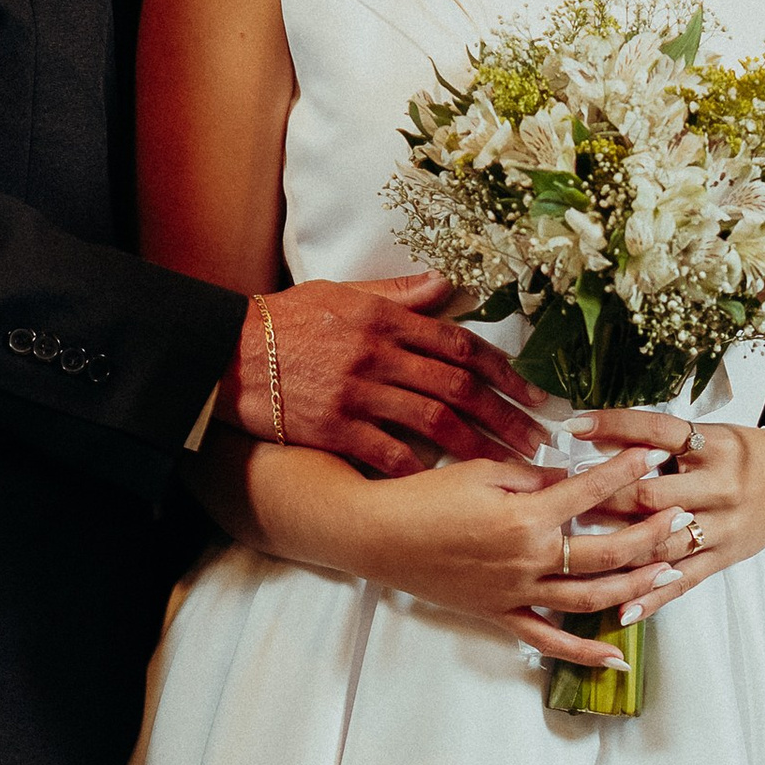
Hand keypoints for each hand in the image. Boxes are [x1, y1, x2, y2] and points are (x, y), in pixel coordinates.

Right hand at [236, 274, 548, 473]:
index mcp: (386, 319)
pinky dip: (422, 468)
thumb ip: (397, 293)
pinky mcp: (335, 428)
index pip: (460, 344)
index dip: (504, 371)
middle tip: (539, 440)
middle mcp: (379, 354)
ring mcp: (358, 393)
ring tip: (510, 468)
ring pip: (434, 422)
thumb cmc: (283, 321)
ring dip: (479, 446)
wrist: (225, 352)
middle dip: (507, 415)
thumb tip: (445, 284)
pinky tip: (448, 481)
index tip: (534, 394)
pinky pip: (389, 453)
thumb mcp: (342, 293)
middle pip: (459, 387)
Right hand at [336, 449, 692, 669]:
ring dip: (635, 587)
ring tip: (670, 574)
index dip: (627, 470)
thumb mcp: (482, 470)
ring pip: (591, 598)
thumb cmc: (423, 496)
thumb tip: (572, 478)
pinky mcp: (500, 614)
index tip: (654, 455)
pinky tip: (617, 657)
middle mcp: (530, 559)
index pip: (592, 491)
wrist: (376, 536)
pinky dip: (584, 653)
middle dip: (652, 534)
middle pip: (608, 552)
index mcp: (526, 515)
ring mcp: (517, 592)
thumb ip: (534, 476)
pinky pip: (548, 639)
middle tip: (682, 517)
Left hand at [567, 410, 764, 607]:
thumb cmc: (742, 453)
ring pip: (664, 543)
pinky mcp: (724, 557)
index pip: (658, 431)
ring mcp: (723, 526)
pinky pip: (684, 581)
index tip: (573, 424)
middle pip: (654, 494)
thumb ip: (662, 438)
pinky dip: (652, 597)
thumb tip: (595, 433)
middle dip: (605, 498)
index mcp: (714, 444)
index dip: (615, 426)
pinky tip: (621, 610)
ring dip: (618, 549)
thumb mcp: (711, 433)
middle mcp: (720, 485)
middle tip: (562, 501)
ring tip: (575, 554)